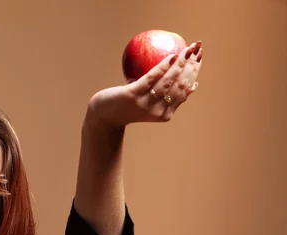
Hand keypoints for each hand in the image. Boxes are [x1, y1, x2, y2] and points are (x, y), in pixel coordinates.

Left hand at [87, 41, 202, 130]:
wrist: (104, 116)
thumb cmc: (129, 108)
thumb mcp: (151, 105)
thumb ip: (168, 97)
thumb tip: (193, 85)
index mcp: (165, 114)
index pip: (184, 91)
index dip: (194, 72)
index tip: (200, 57)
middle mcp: (157, 111)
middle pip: (179, 85)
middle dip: (191, 65)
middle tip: (197, 48)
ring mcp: (144, 104)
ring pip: (167, 82)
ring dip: (180, 63)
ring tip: (187, 49)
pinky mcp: (132, 95)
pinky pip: (150, 78)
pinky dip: (163, 67)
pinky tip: (171, 56)